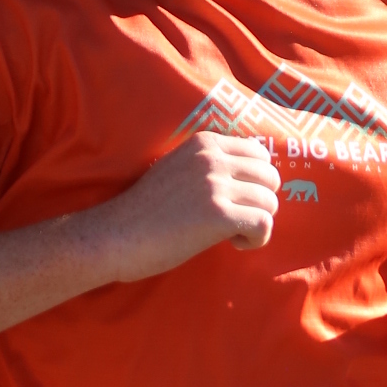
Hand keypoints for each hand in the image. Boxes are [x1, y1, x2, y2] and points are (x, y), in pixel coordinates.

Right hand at [92, 131, 279, 281]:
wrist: (115, 236)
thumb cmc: (145, 212)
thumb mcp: (178, 170)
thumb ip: (210, 165)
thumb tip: (251, 178)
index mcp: (204, 143)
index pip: (259, 154)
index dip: (254, 182)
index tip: (234, 200)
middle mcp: (212, 157)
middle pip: (270, 177)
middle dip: (260, 202)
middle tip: (235, 220)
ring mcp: (216, 184)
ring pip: (270, 202)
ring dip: (257, 223)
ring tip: (230, 234)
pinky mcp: (218, 214)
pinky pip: (264, 225)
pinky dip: (256, 240)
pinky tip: (233, 244)